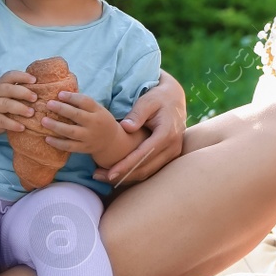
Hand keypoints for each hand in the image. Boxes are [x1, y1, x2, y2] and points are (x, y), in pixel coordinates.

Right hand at [0, 69, 39, 136]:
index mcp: (1, 83)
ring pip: (5, 105)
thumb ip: (21, 90)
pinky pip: (2, 121)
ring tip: (31, 113)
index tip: (34, 80)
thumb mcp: (8, 94)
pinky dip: (13, 124)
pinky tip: (22, 127)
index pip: (10, 76)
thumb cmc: (4, 103)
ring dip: (20, 108)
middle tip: (35, 98)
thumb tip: (45, 88)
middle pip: (8, 89)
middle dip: (23, 92)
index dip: (22, 76)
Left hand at [37, 90, 122, 159]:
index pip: (85, 101)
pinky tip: (47, 138)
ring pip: (71, 132)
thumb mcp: (97, 109)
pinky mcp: (84, 148)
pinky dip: (58, 143)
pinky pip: (69, 146)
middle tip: (49, 104)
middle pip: (77, 115)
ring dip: (56, 126)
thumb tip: (61, 94)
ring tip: (44, 121)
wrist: (112, 141)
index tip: (59, 94)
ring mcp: (89, 137)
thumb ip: (83, 104)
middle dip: (62, 109)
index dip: (72, 97)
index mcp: (98, 111)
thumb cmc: (99, 120)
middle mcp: (94, 124)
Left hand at [93, 70, 185, 187]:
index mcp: (167, 134)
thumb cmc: (158, 98)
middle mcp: (172, 147)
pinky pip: (150, 169)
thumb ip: (137, 114)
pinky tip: (118, 173)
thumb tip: (126, 127)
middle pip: (145, 168)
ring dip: (127, 178)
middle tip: (100, 176)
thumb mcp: (147, 101)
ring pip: (148, 172)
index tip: (110, 173)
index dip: (127, 165)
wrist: (175, 99)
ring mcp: (172, 153)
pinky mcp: (168, 156)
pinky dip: (134, 173)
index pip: (144, 154)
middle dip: (122, 175)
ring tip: (104, 176)